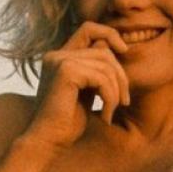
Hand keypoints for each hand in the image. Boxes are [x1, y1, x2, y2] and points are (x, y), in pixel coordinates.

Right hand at [25, 21, 130, 149]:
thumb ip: (96, 71)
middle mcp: (56, 55)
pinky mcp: (65, 71)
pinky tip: (105, 116)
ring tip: (111, 112)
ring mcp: (59, 61)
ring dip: (116, 91)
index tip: (124, 52)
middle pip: (103, 49)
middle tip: (123, 102)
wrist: (48, 142)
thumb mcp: (86, 92)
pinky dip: (110, 97)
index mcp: (59, 58)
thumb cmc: (67, 123)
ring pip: (106, 64)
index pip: (88, 29)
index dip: (109, 34)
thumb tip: (117, 49)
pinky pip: (102, 77)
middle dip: (120, 76)